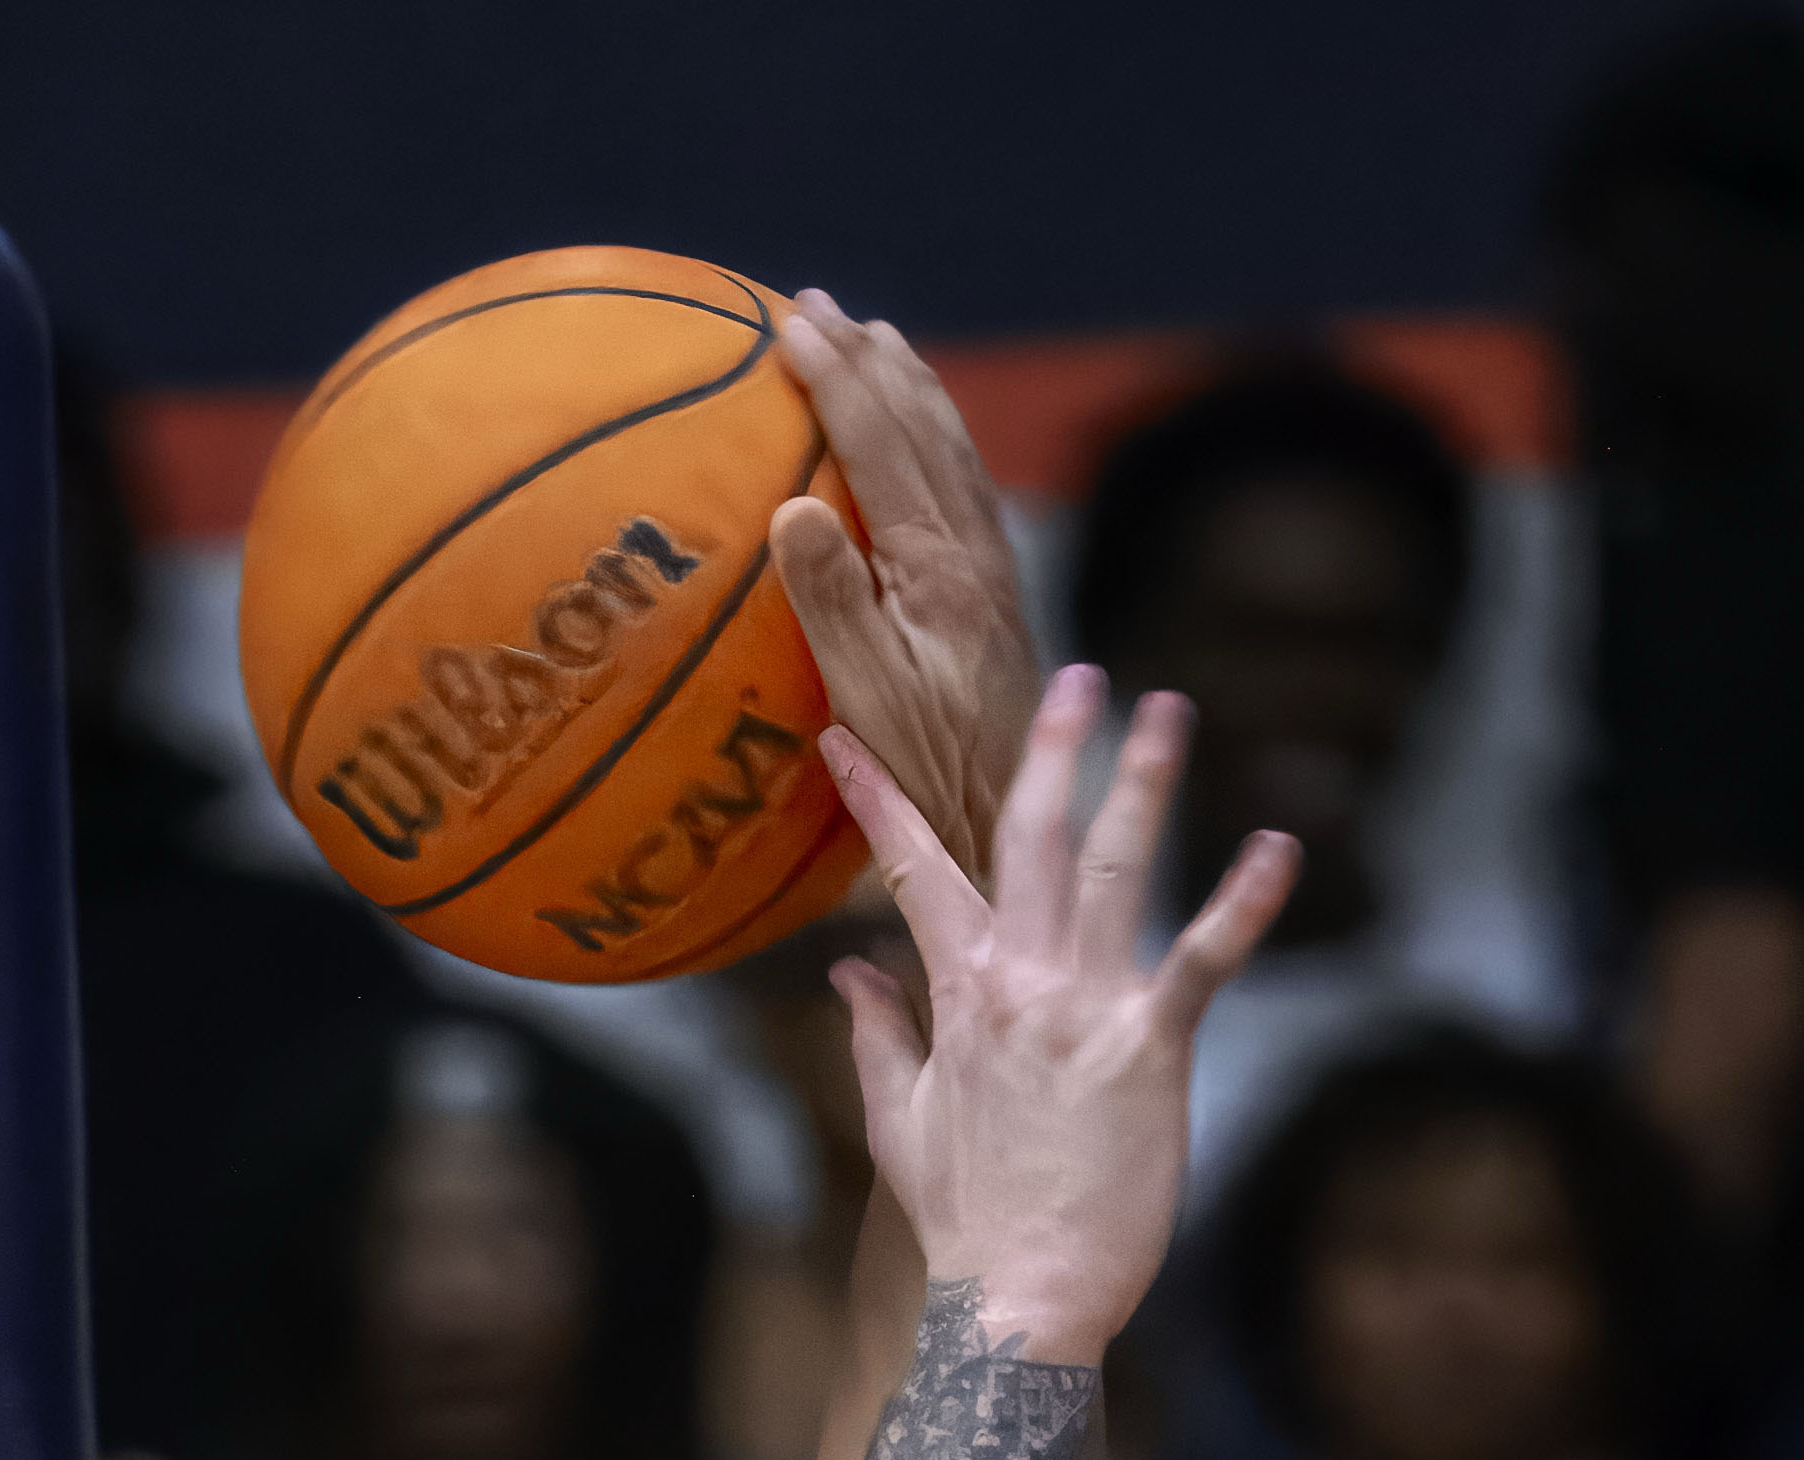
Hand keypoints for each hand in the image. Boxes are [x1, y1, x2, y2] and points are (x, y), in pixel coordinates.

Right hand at [766, 294, 1036, 891]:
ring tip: (871, 338)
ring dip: (906, 383)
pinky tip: (915, 434)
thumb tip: (794, 505)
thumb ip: (831, 599)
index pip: (880, 443)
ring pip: (949, 444)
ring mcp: (990, 564)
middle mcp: (974, 546)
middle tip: (814, 303)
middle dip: (868, 356)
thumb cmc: (927, 770)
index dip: (834, 378)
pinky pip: (959, 478)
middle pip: (921, 424)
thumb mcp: (865, 695)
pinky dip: (929, 432)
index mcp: (938, 562)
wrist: (1015, 813)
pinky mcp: (994, 589)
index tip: (788, 325)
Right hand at [823, 671, 1292, 1363]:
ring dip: (1142, 785)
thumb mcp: (897, 1122)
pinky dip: (1241, 904)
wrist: (1019, 1300)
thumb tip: (848, 972)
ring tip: (1170, 711)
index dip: (877, 802)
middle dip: (1053, 752)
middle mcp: (1019, 984)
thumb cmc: (964, 1222)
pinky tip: (1278, 847)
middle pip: (1029, 839)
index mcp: (956, 996)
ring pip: (1111, 871)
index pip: (911, 875)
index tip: (844, 737)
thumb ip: (876, 1034)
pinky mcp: (1152, 1049)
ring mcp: (1086, 1010)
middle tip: (1078, 675)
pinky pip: (1202, 962)